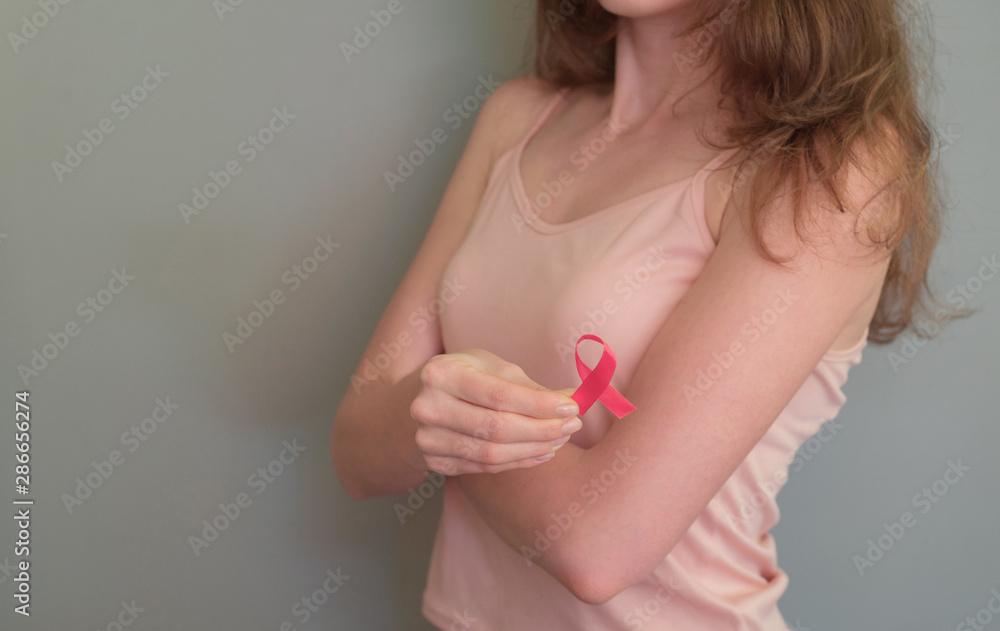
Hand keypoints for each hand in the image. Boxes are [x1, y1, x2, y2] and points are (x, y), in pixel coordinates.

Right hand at [409, 349, 582, 474]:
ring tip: (561, 438)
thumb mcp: (484, 365)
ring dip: (535, 448)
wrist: (405, 406)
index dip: (540, 404)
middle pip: (497, 428)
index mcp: (441, 373)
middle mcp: (428, 408)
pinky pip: (486, 468)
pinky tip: (542, 452)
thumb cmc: (457, 377)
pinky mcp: (435, 463)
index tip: (572, 406)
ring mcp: (428, 440)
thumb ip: (525, 384)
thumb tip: (573, 398)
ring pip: (492, 454)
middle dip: (543, 429)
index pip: (499, 395)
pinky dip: (520, 461)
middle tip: (573, 424)